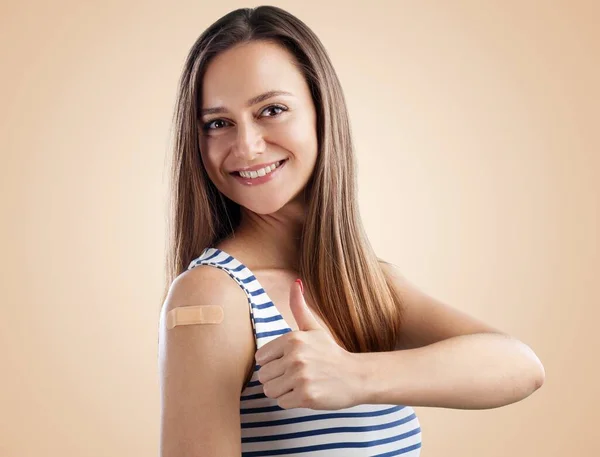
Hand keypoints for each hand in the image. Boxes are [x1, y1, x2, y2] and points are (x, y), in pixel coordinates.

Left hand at [254, 280, 362, 409]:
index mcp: (293, 339)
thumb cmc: (330, 352)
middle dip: (276, 379)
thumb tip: (296, 282)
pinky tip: (306, 393)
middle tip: (296, 376)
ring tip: (300, 384)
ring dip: (282, 391)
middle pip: (263, 376)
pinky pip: (282, 402)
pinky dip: (292, 401)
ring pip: (270, 391)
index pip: (261, 359)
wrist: (356, 376)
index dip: (273, 363)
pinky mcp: (306, 396)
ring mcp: (300, 377)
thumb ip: (300, 307)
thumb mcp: (314, 328)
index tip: (289, 363)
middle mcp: (295, 357)